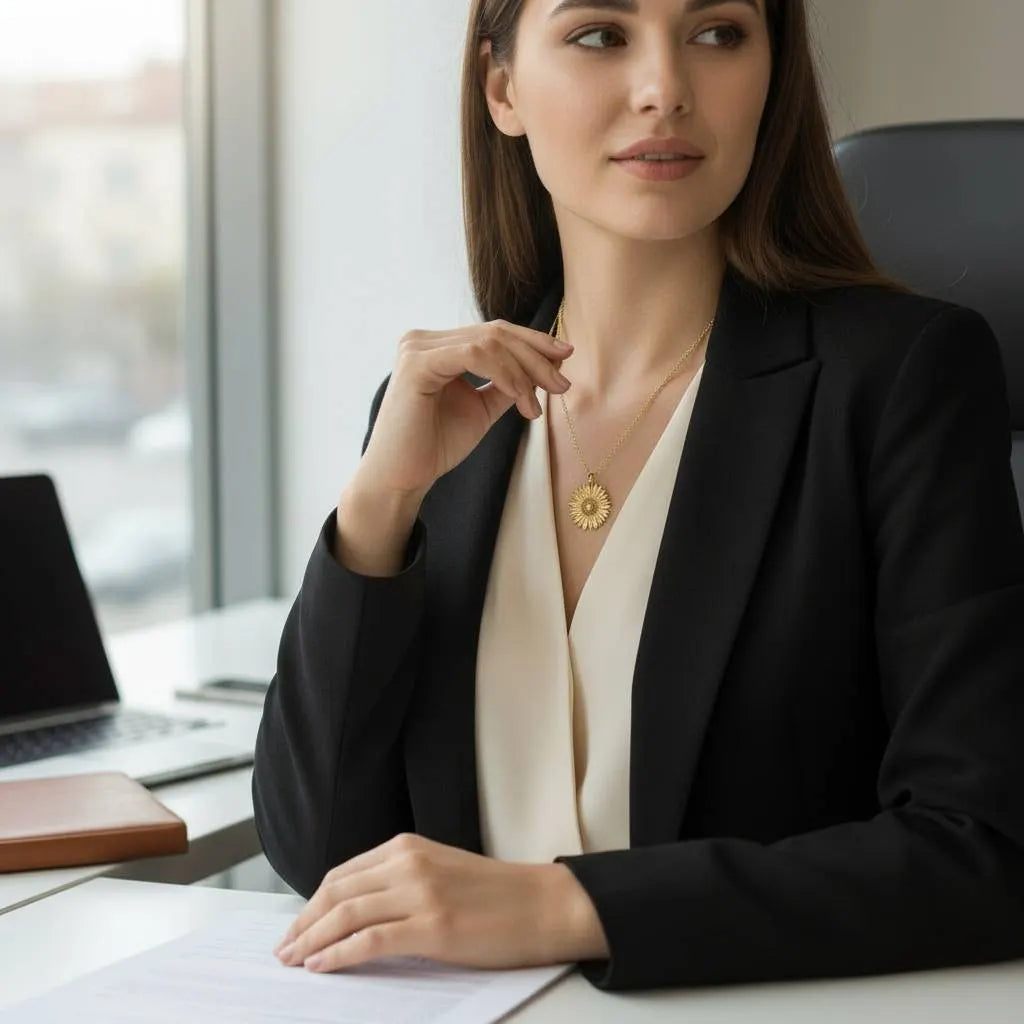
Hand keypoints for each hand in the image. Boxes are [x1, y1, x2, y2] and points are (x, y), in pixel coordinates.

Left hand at [272, 833, 608, 973]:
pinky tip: (322, 966)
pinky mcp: (432, 926)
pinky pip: (369, 941)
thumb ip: (399, 881)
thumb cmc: (494, 895)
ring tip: (294, 961)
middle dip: (302, 923)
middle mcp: (408, 863)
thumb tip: (354, 911)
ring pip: (346, 915)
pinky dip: (338, 955)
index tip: (297, 926)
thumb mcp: (440, 871)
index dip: (311, 904)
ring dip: (311, 940)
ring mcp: (420, 893)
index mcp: (408, 846)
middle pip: (336, 892)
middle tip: (284, 948)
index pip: (342, 874)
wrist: (541, 904)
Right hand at [358, 318, 573, 499]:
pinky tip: (520, 398)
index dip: (533, 342)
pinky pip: (474, 355)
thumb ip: (508, 384)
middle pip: (496, 332)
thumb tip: (548, 363)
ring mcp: (417, 348)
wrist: (402, 478)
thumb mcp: (482, 408)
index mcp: (438, 346)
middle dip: (536, 356)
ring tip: (539, 404)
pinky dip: (505, 375)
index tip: (565, 358)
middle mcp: (424, 339)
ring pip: (489, 341)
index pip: (493, 332)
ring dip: (524, 371)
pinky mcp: (416, 363)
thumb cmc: (435, 446)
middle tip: (562, 385)